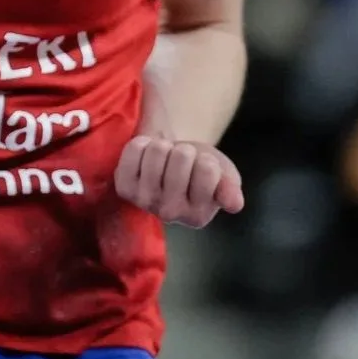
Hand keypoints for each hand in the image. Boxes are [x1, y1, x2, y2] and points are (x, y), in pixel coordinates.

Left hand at [114, 136, 243, 228]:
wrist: (169, 163)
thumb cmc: (199, 169)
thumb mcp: (223, 175)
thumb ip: (229, 188)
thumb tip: (235, 204)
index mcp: (198, 215)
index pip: (207, 169)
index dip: (206, 160)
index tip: (201, 169)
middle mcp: (169, 214)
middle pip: (181, 157)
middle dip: (185, 150)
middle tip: (182, 162)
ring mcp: (144, 201)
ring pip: (157, 151)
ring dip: (164, 146)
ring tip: (165, 158)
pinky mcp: (123, 186)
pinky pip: (134, 149)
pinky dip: (143, 143)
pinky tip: (147, 157)